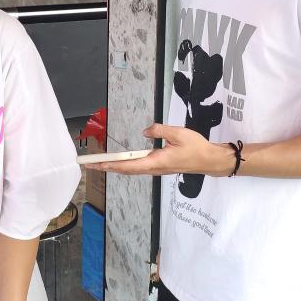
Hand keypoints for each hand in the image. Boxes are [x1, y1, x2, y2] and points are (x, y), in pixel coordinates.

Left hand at [85, 124, 230, 176]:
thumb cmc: (196, 147)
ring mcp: (157, 169)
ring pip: (132, 170)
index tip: (97, 164)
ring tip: (101, 163)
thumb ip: (159, 130)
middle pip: (126, 170)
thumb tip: (145, 131)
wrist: (209, 160)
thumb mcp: (178, 133)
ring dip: (115, 167)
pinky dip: (126, 166)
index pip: (129, 165)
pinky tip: (120, 163)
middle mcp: (154, 168)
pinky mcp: (160, 167)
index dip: (111, 164)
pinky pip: (139, 168)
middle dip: (107, 167)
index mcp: (156, 161)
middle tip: (90, 164)